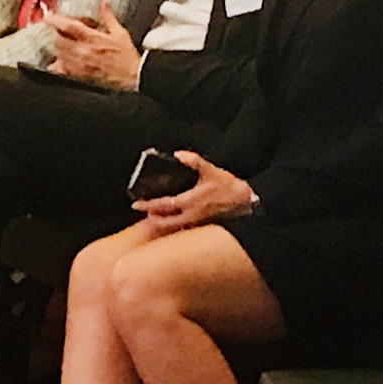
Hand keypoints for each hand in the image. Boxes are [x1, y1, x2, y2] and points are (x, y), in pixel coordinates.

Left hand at [49, 4, 137, 90]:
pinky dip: (57, 66)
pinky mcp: (80, 76)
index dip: (56, 21)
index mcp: (93, 39)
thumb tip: (103, 4)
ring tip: (60, 43)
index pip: (68, 27)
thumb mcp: (120, 33)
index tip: (48, 17)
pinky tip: (59, 62)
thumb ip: (108, 18)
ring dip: (57, 48)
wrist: (133, 77)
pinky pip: (62, 71)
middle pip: (59, 40)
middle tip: (58, 30)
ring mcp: (80, 65)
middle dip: (56, 34)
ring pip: (58, 54)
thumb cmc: (127, 57)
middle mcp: (83, 52)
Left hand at [132, 152, 253, 235]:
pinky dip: (175, 226)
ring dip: (162, 224)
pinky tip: (174, 221)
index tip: (136, 204)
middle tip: (143, 213)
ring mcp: (196, 223)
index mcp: (189, 202)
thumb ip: (194, 161)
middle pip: (164, 222)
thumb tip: (178, 155)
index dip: (148, 205)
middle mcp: (190, 216)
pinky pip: (184, 228)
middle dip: (152, 218)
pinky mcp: (203, 226)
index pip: (163, 205)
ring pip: (173, 228)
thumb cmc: (229, 188)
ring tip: (154, 218)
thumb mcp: (211, 170)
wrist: (246, 203)